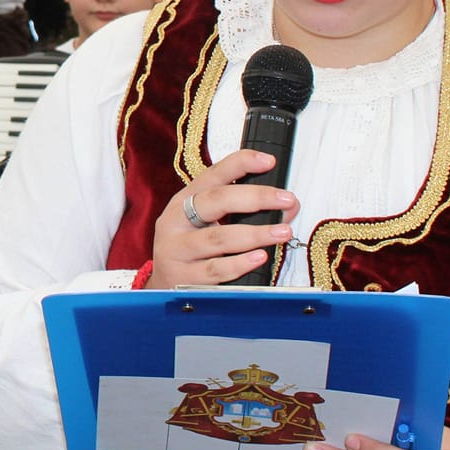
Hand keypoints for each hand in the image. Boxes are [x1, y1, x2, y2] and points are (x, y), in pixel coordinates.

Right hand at [148, 149, 296, 287]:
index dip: (241, 164)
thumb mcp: (207, 224)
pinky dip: (241, 263)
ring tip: (282, 232)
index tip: (268, 161)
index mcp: (184, 200)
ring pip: (218, 237)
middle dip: (256, 197)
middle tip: (286, 200)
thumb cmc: (190, 249)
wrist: (161, 288)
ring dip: (255, 234)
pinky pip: (216, 269)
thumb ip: (243, 212)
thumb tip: (288, 209)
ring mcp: (176, 249)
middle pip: (216, 201)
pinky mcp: (182, 276)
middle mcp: (176, 220)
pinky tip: (260, 257)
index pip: (213, 175)